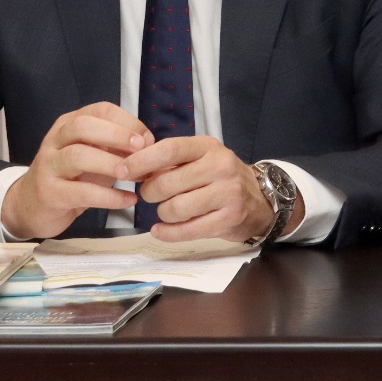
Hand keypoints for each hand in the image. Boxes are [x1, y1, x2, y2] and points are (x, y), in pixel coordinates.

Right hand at [1, 102, 151, 239]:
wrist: (32, 205)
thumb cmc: (71, 177)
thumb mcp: (94, 155)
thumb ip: (117, 147)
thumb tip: (150, 144)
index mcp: (70, 124)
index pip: (100, 110)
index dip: (127, 121)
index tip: (148, 139)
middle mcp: (56, 140)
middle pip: (84, 126)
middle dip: (117, 135)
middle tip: (142, 150)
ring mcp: (48, 165)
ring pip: (78, 156)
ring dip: (111, 164)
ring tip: (135, 176)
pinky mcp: (48, 193)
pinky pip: (80, 192)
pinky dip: (109, 197)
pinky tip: (128, 200)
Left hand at [119, 136, 304, 243]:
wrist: (259, 200)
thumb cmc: (220, 178)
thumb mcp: (200, 158)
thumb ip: (170, 160)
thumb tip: (131, 166)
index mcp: (209, 147)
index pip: (170, 149)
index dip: (141, 161)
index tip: (122, 171)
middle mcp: (221, 166)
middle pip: (166, 183)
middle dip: (150, 193)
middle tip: (151, 195)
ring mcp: (227, 193)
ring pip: (174, 209)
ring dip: (162, 213)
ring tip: (168, 210)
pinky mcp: (229, 218)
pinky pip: (186, 230)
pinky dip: (167, 233)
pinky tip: (161, 229)